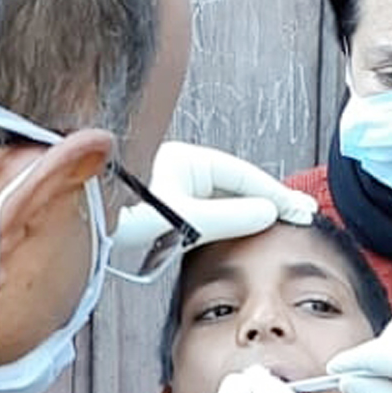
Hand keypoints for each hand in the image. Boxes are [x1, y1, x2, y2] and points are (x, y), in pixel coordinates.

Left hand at [114, 142, 315, 261]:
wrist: (90, 232)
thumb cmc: (124, 220)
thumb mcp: (186, 218)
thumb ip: (230, 216)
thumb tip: (267, 213)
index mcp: (186, 160)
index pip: (243, 175)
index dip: (274, 193)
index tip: (298, 209)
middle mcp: (183, 168)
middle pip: (238, 185)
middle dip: (270, 199)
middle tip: (301, 213)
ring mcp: (178, 187)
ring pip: (228, 198)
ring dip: (255, 210)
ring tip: (284, 221)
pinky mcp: (173, 206)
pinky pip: (214, 210)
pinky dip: (236, 219)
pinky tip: (253, 228)